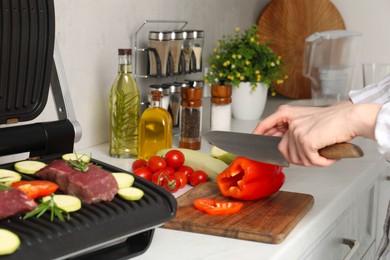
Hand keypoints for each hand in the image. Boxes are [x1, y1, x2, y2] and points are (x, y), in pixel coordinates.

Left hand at [254, 101, 380, 166]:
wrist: (349, 117)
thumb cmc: (333, 121)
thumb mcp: (307, 124)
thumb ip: (293, 133)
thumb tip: (285, 152)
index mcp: (287, 115)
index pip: (266, 127)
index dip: (258, 137)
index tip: (251, 148)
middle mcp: (290, 123)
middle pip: (284, 152)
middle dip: (299, 159)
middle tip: (315, 157)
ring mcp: (297, 132)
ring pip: (298, 160)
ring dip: (314, 162)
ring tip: (326, 154)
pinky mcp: (306, 141)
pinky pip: (311, 161)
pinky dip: (323, 163)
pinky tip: (330, 157)